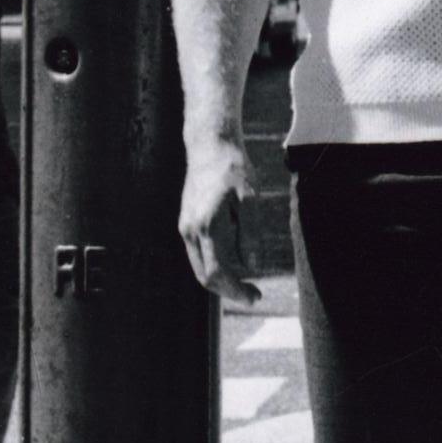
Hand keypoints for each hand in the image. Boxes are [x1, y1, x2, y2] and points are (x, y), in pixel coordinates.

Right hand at [178, 134, 263, 302]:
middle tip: (255, 294)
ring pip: (199, 267)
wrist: (209, 145)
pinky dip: (215, 266)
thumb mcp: (251, 197)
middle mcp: (190, 230)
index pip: (217, 272)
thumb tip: (252, 265)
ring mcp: (185, 227)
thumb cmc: (233, 168)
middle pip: (204, 277)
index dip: (236, 290)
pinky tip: (236, 264)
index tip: (256, 296)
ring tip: (248, 283)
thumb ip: (251, 232)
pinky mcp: (186, 223)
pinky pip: (198, 255)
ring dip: (222, 280)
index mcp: (207, 225)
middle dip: (229, 290)